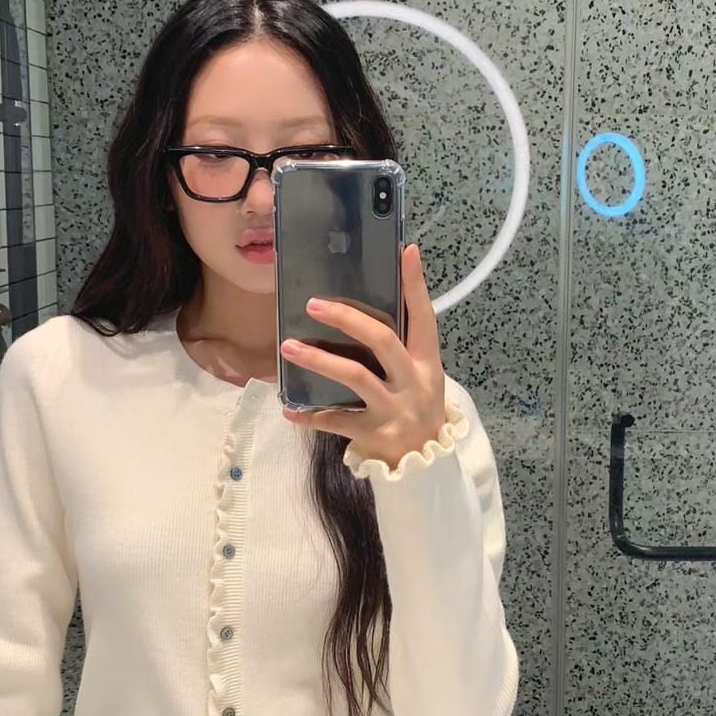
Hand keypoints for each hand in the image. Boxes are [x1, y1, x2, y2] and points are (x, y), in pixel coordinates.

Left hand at [280, 243, 446, 468]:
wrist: (427, 464)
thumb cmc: (416, 408)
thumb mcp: (421, 376)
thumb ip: (402, 345)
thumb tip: (365, 310)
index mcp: (427, 362)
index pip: (423, 316)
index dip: (415, 284)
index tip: (405, 251)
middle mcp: (414, 382)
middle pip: (383, 340)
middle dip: (347, 319)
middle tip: (313, 304)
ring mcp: (396, 409)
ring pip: (356, 376)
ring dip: (319, 360)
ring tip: (288, 347)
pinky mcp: (376, 434)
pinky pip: (338, 421)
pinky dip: (312, 415)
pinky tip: (289, 409)